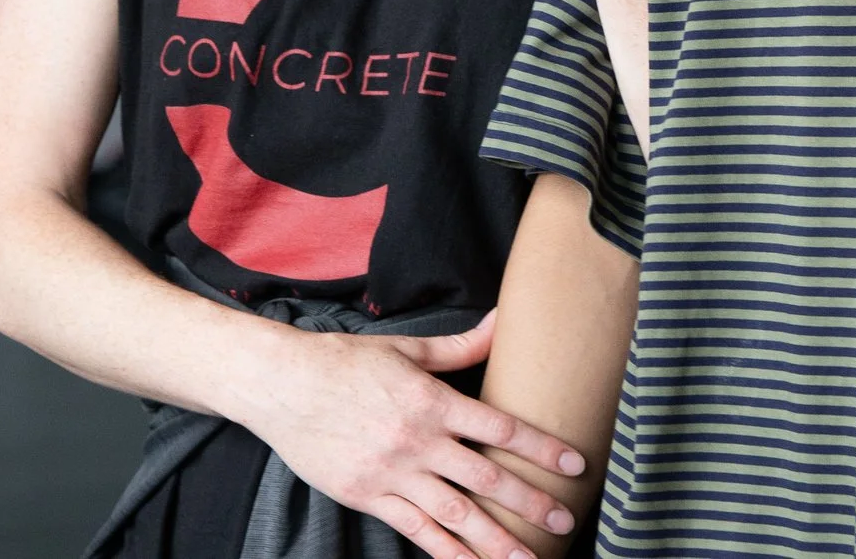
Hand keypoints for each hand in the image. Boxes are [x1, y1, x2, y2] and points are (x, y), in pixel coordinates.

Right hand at [243, 312, 586, 558]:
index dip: (541, 448)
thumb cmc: (345, 362)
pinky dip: (444, 552)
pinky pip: (414, 530)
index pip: (500, 429)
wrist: (281, 385)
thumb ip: (460, 346)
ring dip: (494, 541)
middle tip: (565, 519)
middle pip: (486, 479)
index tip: (574, 464)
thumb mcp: (406, 348)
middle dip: (530, 502)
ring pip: (454, 515)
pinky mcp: (368, 497)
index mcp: (432, 402)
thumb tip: (503, 320)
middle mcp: (417, 442)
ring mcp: (392, 474)